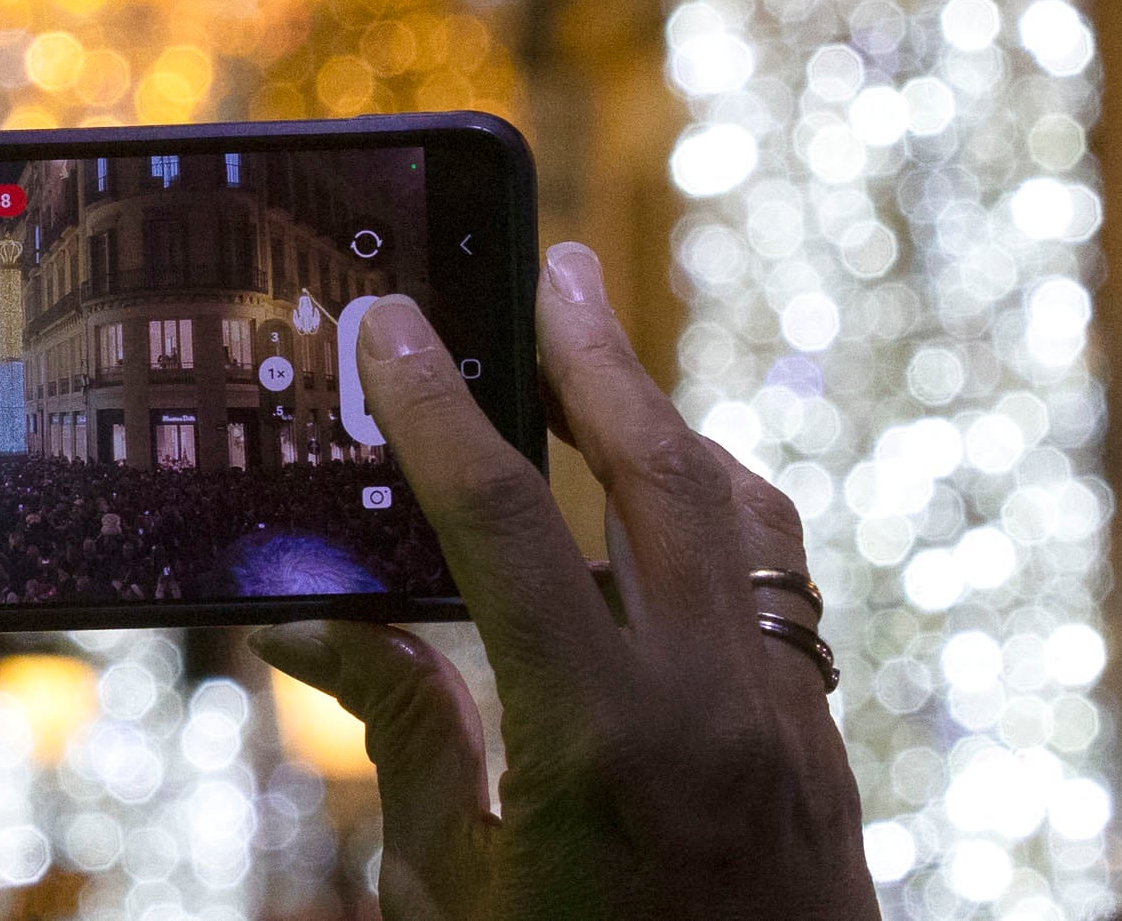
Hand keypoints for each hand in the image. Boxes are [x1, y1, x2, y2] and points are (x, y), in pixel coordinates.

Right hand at [254, 244, 873, 920]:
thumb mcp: (454, 884)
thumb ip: (401, 729)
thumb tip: (304, 618)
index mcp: (601, 740)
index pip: (507, 519)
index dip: (437, 406)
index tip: (392, 322)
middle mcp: (713, 708)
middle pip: (660, 471)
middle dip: (593, 354)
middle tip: (547, 263)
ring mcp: (785, 722)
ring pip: (742, 516)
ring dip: (665, 420)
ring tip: (598, 354)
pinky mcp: (818, 744)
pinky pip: (773, 583)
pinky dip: (713, 509)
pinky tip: (663, 495)